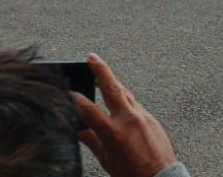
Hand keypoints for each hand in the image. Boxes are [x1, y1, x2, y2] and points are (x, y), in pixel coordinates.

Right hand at [72, 54, 176, 176]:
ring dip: (113, 83)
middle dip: (100, 70)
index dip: (76, 100)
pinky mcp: (152, 119)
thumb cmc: (133, 175)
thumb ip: (92, 142)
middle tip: (91, 57)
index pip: (89, 109)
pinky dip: (125, 100)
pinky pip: (135, 104)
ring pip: (125, 93)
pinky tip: (119, 102)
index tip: (70, 93)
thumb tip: (79, 130)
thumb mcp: (107, 161)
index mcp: (113, 132)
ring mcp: (142, 117)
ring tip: (102, 74)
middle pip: (111, 88)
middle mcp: (129, 119)